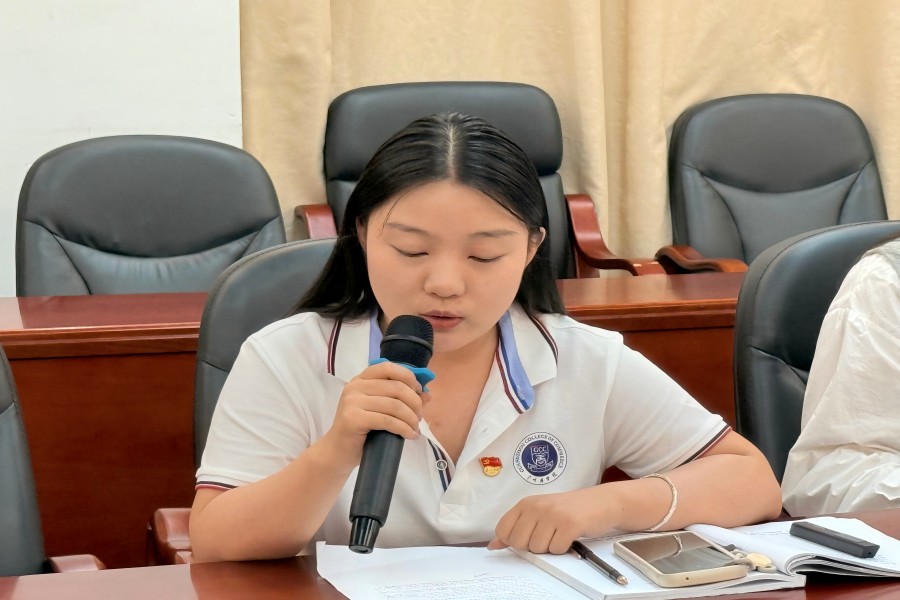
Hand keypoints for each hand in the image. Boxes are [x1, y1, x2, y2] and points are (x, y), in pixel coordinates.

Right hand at [324, 361, 427, 461]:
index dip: (409, 378)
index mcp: (361, 379)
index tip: (419, 392)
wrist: (338, 451)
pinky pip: (387, 420)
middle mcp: (355, 386)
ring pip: (394, 405)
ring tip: (415, 428)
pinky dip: (404, 428)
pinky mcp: (353, 418)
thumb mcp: (381, 409)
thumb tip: (427, 395)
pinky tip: (409, 435)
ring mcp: (352, 402)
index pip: (389, 368)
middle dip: (415, 402)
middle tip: (419, 417)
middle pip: (396, 387)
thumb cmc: (361, 430)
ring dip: (411, 418)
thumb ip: (400, 399)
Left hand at [487, 487, 621, 553]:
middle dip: (533, 546)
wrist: (601, 502)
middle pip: (519, 543)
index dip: (514, 541)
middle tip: (548, 535)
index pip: (503, 530)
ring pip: (538, 548)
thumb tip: (493, 545)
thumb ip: (515, 528)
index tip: (529, 537)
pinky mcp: (570, 524)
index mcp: (525, 503)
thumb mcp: (539, 513)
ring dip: (550, 547)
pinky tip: (569, 536)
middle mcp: (537, 506)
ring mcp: (553, 514)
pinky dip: (563, 548)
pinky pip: (557, 549)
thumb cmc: (568, 510)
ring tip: (560, 533)